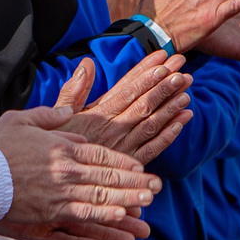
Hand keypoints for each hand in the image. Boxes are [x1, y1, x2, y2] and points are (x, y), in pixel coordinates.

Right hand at [0, 107, 162, 239]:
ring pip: (98, 206)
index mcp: (63, 150)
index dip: (126, 165)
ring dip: (123, 210)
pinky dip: (89, 235)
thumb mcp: (22, 120)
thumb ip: (50, 115)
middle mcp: (66, 176)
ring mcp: (57, 201)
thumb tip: (69, 110)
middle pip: (108, 182)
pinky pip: (72, 230)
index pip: (103, 157)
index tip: (142, 169)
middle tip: (156, 190)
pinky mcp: (43, 221)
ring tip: (143, 214)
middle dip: (135, 186)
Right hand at [54, 52, 192, 161]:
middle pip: (143, 104)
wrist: (52, 180)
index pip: (126, 89)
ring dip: (170, 107)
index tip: (163, 59)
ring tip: (187, 91)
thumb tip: (87, 64)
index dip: (145, 73)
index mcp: (96, 116)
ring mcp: (121, 148)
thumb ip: (72, 91)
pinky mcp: (126, 166)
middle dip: (164, 85)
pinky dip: (168, 136)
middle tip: (183, 69)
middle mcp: (111, 130)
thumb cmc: (52, 147)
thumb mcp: (57, 115)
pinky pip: (151, 150)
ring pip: (151, 125)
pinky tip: (181, 121)